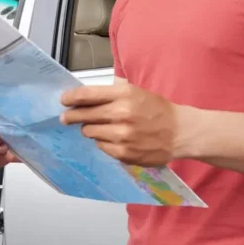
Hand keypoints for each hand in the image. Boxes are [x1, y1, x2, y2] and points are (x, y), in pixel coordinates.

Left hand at [60, 83, 197, 166]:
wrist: (179, 132)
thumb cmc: (157, 110)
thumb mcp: (135, 92)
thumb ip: (111, 93)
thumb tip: (84, 95)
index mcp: (124, 94)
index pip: (86, 95)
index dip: (70, 98)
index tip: (63, 100)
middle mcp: (121, 113)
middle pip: (83, 115)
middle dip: (71, 116)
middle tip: (66, 117)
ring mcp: (122, 135)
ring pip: (89, 132)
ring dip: (90, 129)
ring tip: (99, 127)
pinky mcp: (123, 152)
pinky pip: (101, 146)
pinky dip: (103, 142)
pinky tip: (112, 138)